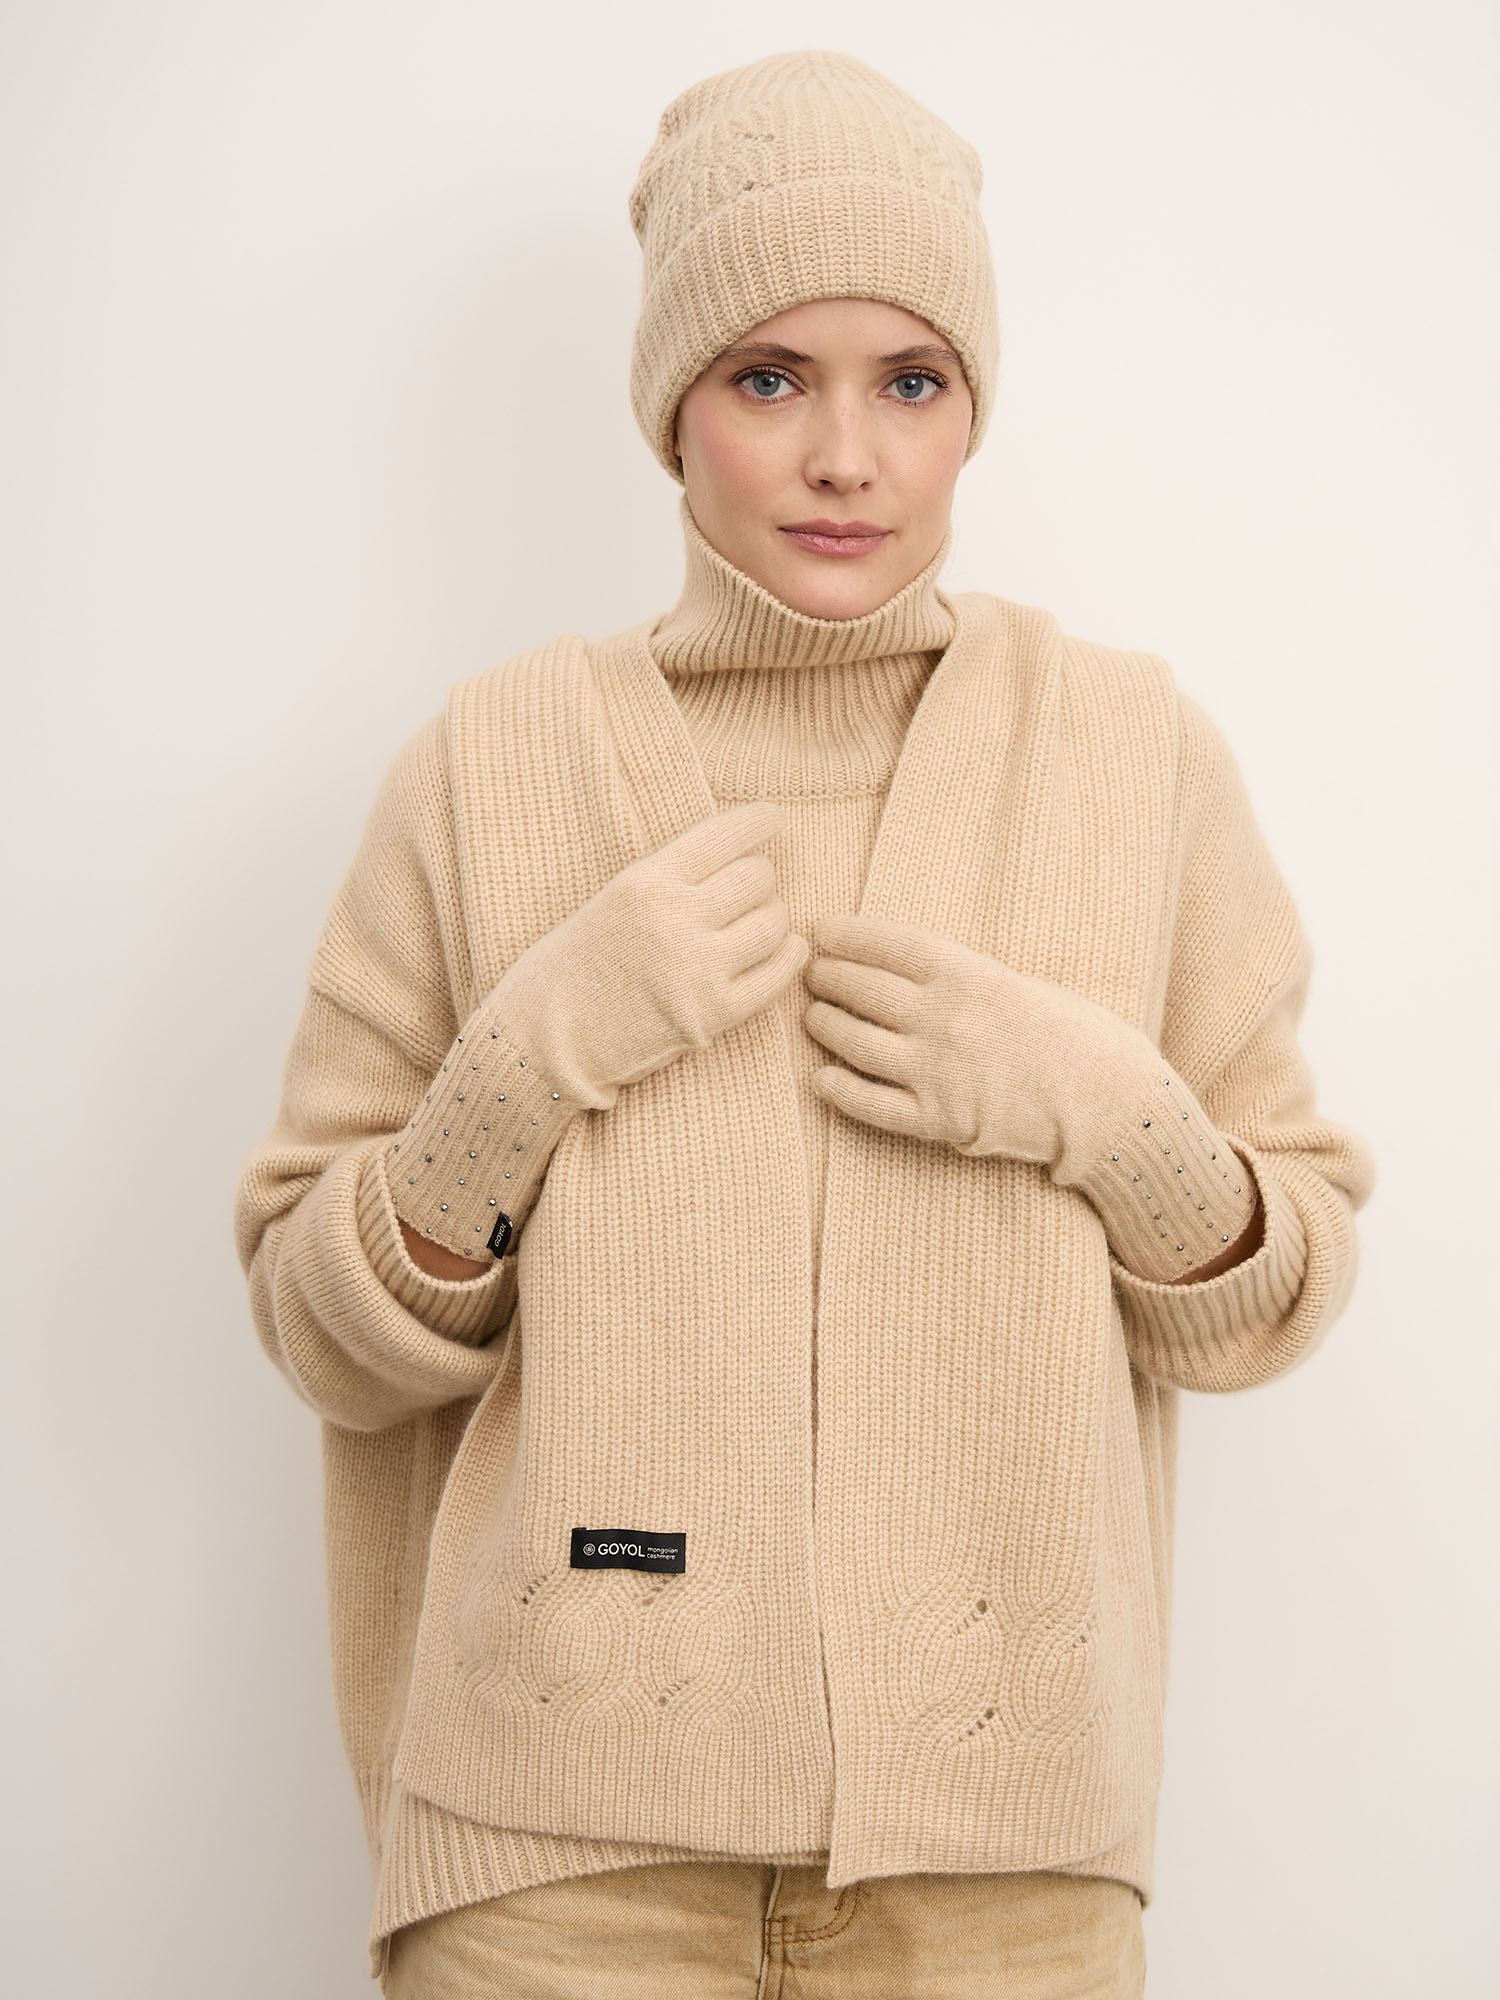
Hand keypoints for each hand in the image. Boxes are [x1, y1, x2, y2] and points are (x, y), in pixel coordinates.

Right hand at [490, 801, 809, 1109]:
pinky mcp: (713, 1016)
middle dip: (759, 880)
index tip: (772, 818)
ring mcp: (696, 969)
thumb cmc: (572, 969)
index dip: (759, 821)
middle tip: (750, 890)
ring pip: (774, 923)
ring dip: (772, 920)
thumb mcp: (612, 901)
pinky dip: (787, 957)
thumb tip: (736, 855)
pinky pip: (777, 975)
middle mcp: (675, 919)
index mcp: (644, 882)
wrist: (542, 1043)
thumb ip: (667, 880)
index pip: (723, 835)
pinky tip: (784, 951)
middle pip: (757, 878)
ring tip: (758, 925)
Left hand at [802, 912, 1150, 1176]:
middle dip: (827, 977)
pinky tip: (821, 1079)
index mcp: (970, 975)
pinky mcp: (939, 1121)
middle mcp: (946, 1018)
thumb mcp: (1014, 983)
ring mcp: (939, 1071)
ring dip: (824, 1025)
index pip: (887, 945)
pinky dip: (838, 1089)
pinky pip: (870, 1104)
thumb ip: (958, 977)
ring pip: (853, 1041)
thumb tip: (896, 966)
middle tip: (812, 973)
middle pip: (861, 989)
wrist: (1109, 1099)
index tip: (821, 931)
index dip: (845, 936)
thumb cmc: (1069, 1034)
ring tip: (815, 1017)